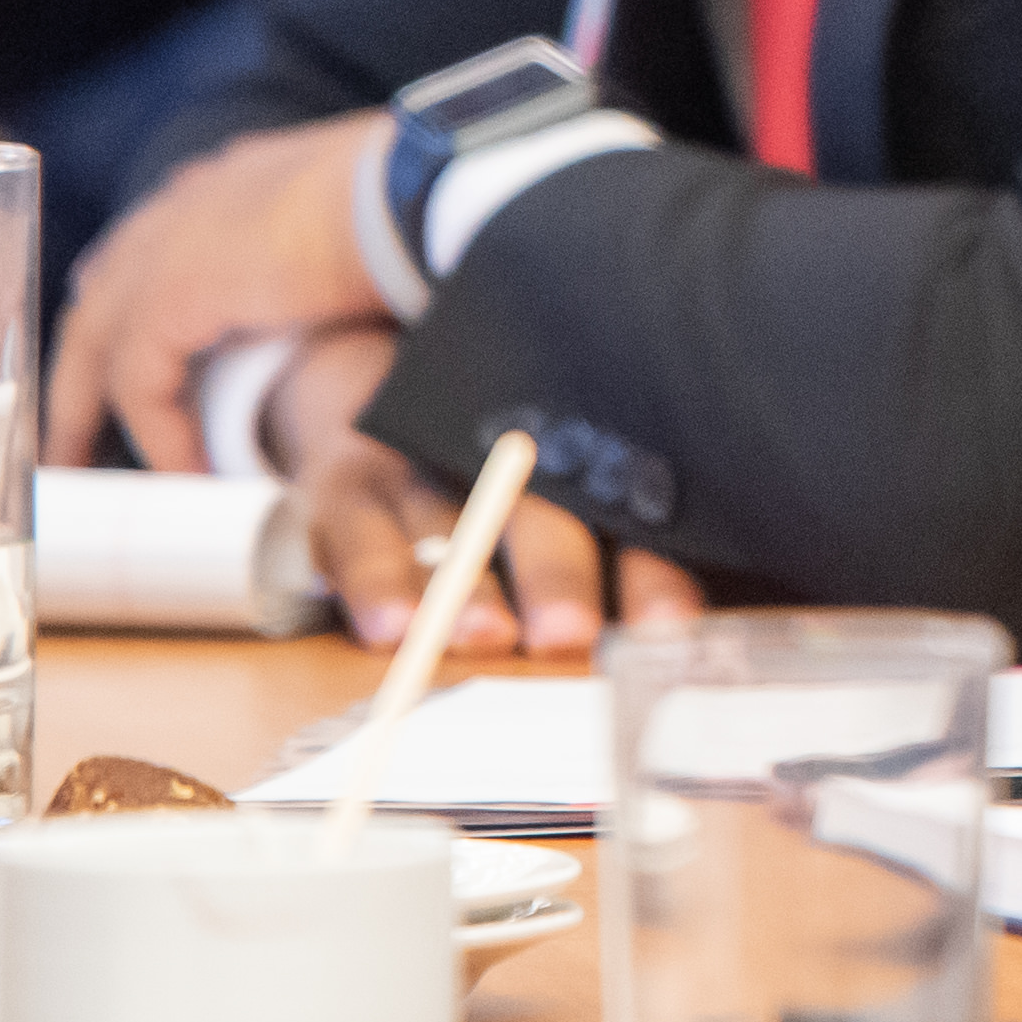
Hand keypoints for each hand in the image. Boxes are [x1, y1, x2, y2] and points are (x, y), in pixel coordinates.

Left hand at [45, 115, 391, 469]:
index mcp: (226, 183)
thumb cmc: (418, 197)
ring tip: (86, 472)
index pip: (146, 245)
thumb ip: (329, 256)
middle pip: (101, 297)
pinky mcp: (175, 292)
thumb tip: (361, 296)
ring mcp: (170, 243)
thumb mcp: (359, 223)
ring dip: (87, 412)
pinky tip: (182, 471)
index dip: (126, 307)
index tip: (116, 362)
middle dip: (81, 369)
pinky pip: (141, 380)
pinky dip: (157, 431)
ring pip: (97, 341)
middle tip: (68, 436)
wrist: (414, 184)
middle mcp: (184, 206)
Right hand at [284, 339, 706, 656]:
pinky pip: (353, 532)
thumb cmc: (498, 474)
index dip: (649, 573)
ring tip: (481, 634)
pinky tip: (387, 626)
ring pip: (444, 525)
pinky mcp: (344, 485)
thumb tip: (676, 643)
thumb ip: (615, 558)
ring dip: (463, 585)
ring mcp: (418, 473)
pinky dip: (369, 580)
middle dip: (556, 573)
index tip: (670, 627)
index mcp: (568, 467)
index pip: (621, 518)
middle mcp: (498, 463)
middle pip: (536, 513)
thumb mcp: (555, 498)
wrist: (365, 379)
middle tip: (569, 631)